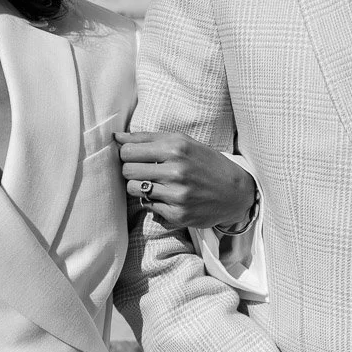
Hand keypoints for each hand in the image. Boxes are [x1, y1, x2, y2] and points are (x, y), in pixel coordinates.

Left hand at [116, 131, 255, 228]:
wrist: (235, 192)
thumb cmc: (205, 163)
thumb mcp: (182, 142)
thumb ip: (148, 138)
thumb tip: (116, 137)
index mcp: (176, 148)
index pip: (128, 151)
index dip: (126, 153)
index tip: (134, 156)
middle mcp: (176, 171)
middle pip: (127, 170)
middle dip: (131, 170)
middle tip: (144, 170)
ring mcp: (177, 195)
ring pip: (133, 189)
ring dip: (139, 186)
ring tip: (153, 183)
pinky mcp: (177, 214)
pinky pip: (147, 206)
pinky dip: (153, 200)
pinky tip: (166, 196)